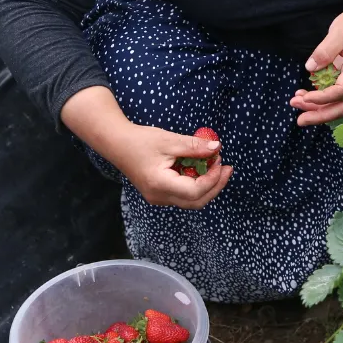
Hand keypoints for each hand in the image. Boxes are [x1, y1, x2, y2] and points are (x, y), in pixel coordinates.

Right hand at [106, 124, 232, 208]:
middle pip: (196, 201)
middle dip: (215, 186)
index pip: (195, 191)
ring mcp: (158, 198)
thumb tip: (217, 148)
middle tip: (226, 167)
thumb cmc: (141, 140)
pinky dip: (195, 184)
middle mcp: (160, 197)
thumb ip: (194, 147)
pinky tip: (200, 169)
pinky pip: (182, 195)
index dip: (212, 178)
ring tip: (215, 165)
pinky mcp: (159, 194)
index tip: (220, 160)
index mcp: (161, 185)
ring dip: (207, 186)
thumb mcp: (170, 140)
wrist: (116, 143)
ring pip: (190, 200)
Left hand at [290, 6, 342, 126]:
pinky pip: (334, 95)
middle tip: (299, 119)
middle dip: (321, 115)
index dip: (324, 98)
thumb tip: (310, 68)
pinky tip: (303, 96)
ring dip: (318, 109)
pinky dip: (319, 100)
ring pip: (338, 104)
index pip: (342, 90)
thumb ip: (326, 50)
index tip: (305, 97)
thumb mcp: (342, 31)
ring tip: (295, 103)